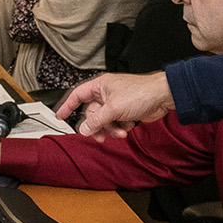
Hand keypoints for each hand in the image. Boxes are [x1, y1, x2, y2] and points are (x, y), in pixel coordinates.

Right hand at [54, 72, 171, 140]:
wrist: (162, 97)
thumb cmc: (141, 92)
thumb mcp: (114, 108)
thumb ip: (97, 120)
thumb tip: (84, 129)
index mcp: (100, 86)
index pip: (77, 95)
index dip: (67, 106)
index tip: (60, 116)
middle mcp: (106, 94)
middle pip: (92, 114)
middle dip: (98, 126)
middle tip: (100, 136)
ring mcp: (116, 103)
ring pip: (104, 121)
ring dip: (111, 129)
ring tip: (121, 132)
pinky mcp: (125, 112)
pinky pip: (115, 124)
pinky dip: (120, 128)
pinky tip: (129, 126)